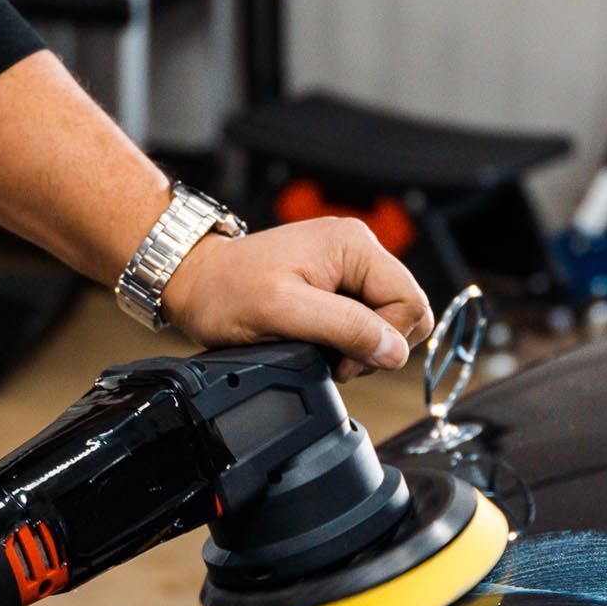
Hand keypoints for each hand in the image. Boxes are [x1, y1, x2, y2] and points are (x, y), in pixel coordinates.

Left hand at [162, 217, 432, 380]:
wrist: (196, 281)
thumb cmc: (227, 292)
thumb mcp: (284, 312)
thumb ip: (344, 327)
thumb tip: (395, 351)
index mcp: (354, 246)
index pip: (410, 303)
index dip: (386, 341)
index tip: (344, 360)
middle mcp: (358, 248)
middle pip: (406, 311)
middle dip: (376, 345)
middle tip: (335, 359)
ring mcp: (347, 264)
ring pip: (388, 318)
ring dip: (362, 344)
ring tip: (322, 349)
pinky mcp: (335, 281)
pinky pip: (364, 317)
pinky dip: (348, 338)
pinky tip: (320, 341)